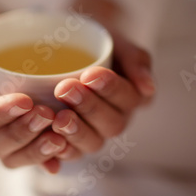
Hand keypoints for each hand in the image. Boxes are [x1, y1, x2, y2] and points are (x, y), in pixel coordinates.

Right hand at [0, 4, 71, 172]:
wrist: (1, 37)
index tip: (25, 100)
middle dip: (21, 133)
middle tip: (47, 114)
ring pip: (11, 157)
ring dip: (36, 150)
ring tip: (59, 136)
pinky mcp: (19, 137)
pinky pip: (30, 157)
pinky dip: (46, 158)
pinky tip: (64, 150)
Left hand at [51, 0, 155, 158]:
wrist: (67, 44)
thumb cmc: (95, 40)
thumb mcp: (116, 40)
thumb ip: (135, 59)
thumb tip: (147, 88)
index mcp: (133, 97)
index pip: (128, 98)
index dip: (110, 89)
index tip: (89, 74)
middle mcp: (116, 119)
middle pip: (111, 124)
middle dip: (89, 107)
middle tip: (65, 89)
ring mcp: (94, 133)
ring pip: (92, 143)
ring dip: (76, 132)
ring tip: (58, 117)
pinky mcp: (70, 142)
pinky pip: (68, 154)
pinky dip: (58, 153)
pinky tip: (48, 142)